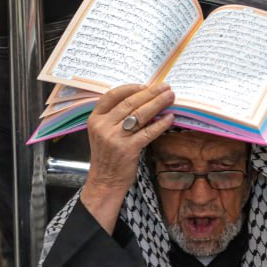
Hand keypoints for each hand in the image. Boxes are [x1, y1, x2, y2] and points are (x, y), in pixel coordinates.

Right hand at [81, 83, 175, 232]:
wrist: (104, 182)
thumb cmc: (107, 156)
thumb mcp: (103, 133)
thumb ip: (116, 117)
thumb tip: (142, 100)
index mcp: (95, 119)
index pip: (112, 95)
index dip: (130, 88)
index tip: (145, 85)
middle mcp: (103, 126)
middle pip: (130, 103)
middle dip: (151, 93)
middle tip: (165, 87)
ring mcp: (115, 137)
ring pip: (140, 114)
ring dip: (158, 103)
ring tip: (170, 97)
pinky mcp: (128, 149)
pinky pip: (148, 132)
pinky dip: (160, 124)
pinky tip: (169, 118)